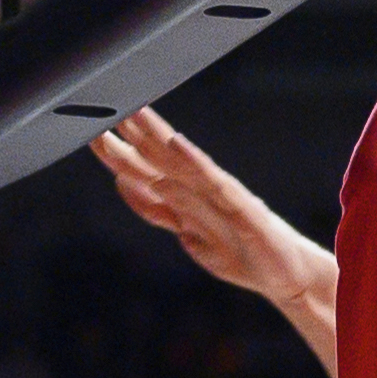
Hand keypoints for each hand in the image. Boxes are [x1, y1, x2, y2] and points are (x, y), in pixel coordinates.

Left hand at [90, 108, 326, 307]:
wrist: (287, 276)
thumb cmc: (241, 252)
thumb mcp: (187, 233)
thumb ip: (156, 209)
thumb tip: (121, 184)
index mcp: (186, 195)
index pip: (144, 166)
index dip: (117, 147)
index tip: (88, 126)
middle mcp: (202, 189)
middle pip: (158, 156)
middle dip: (131, 131)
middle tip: (104, 101)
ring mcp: (221, 196)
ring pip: (180, 161)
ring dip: (155, 135)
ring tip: (134, 112)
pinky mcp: (241, 207)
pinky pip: (212, 182)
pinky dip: (193, 162)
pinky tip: (176, 144)